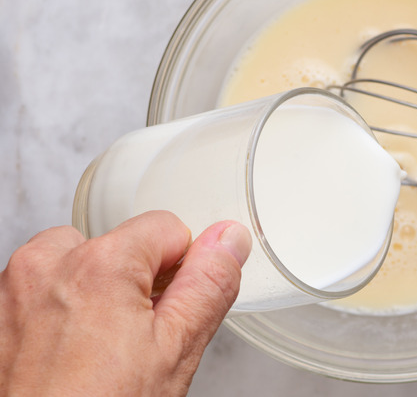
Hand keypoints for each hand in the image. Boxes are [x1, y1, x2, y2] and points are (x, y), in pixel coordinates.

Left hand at [0, 211, 251, 395]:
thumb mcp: (177, 349)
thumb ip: (209, 284)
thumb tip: (228, 239)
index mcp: (101, 263)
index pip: (167, 228)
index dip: (180, 271)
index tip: (168, 313)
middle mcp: (49, 264)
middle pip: (120, 244)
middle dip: (134, 281)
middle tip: (133, 340)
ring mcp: (14, 288)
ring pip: (78, 263)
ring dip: (95, 292)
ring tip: (99, 349)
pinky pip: (44, 289)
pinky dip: (60, 310)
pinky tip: (70, 354)